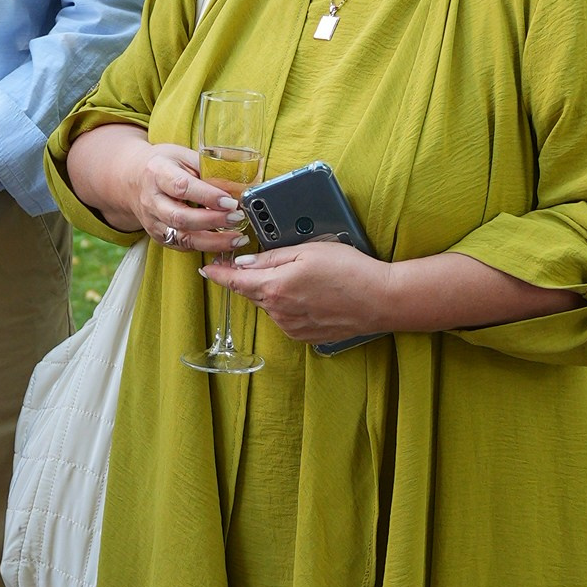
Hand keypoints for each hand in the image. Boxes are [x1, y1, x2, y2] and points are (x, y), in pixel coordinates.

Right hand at [133, 139, 248, 258]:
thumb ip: (207, 168)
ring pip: (182, 238)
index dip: (208, 197)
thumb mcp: (183, 155)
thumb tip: (237, 185)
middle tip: (237, 218)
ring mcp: (153, 221)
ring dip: (213, 242)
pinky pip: (182, 246)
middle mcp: (152, 200)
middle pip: (180, 217)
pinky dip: (205, 247)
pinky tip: (223, 244)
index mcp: (158, 173)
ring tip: (237, 239)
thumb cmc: (164, 164)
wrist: (132, 179)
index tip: (231, 201)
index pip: (182, 187)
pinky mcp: (158, 236)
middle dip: (212, 221)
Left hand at [215, 238, 397, 346]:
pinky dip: (286, 304)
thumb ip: (271, 258)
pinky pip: (284, 317)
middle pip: (251, 292)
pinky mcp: (304, 335)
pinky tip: (307, 294)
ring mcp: (291, 325)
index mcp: (275, 287)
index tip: (207, 268)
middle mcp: (278, 311)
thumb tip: (244, 263)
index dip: (218, 274)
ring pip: (268, 304)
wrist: (379, 300)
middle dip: (248, 278)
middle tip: (255, 263)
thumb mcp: (308, 251)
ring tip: (297, 277)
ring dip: (271, 291)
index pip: (235, 281)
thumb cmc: (349, 270)